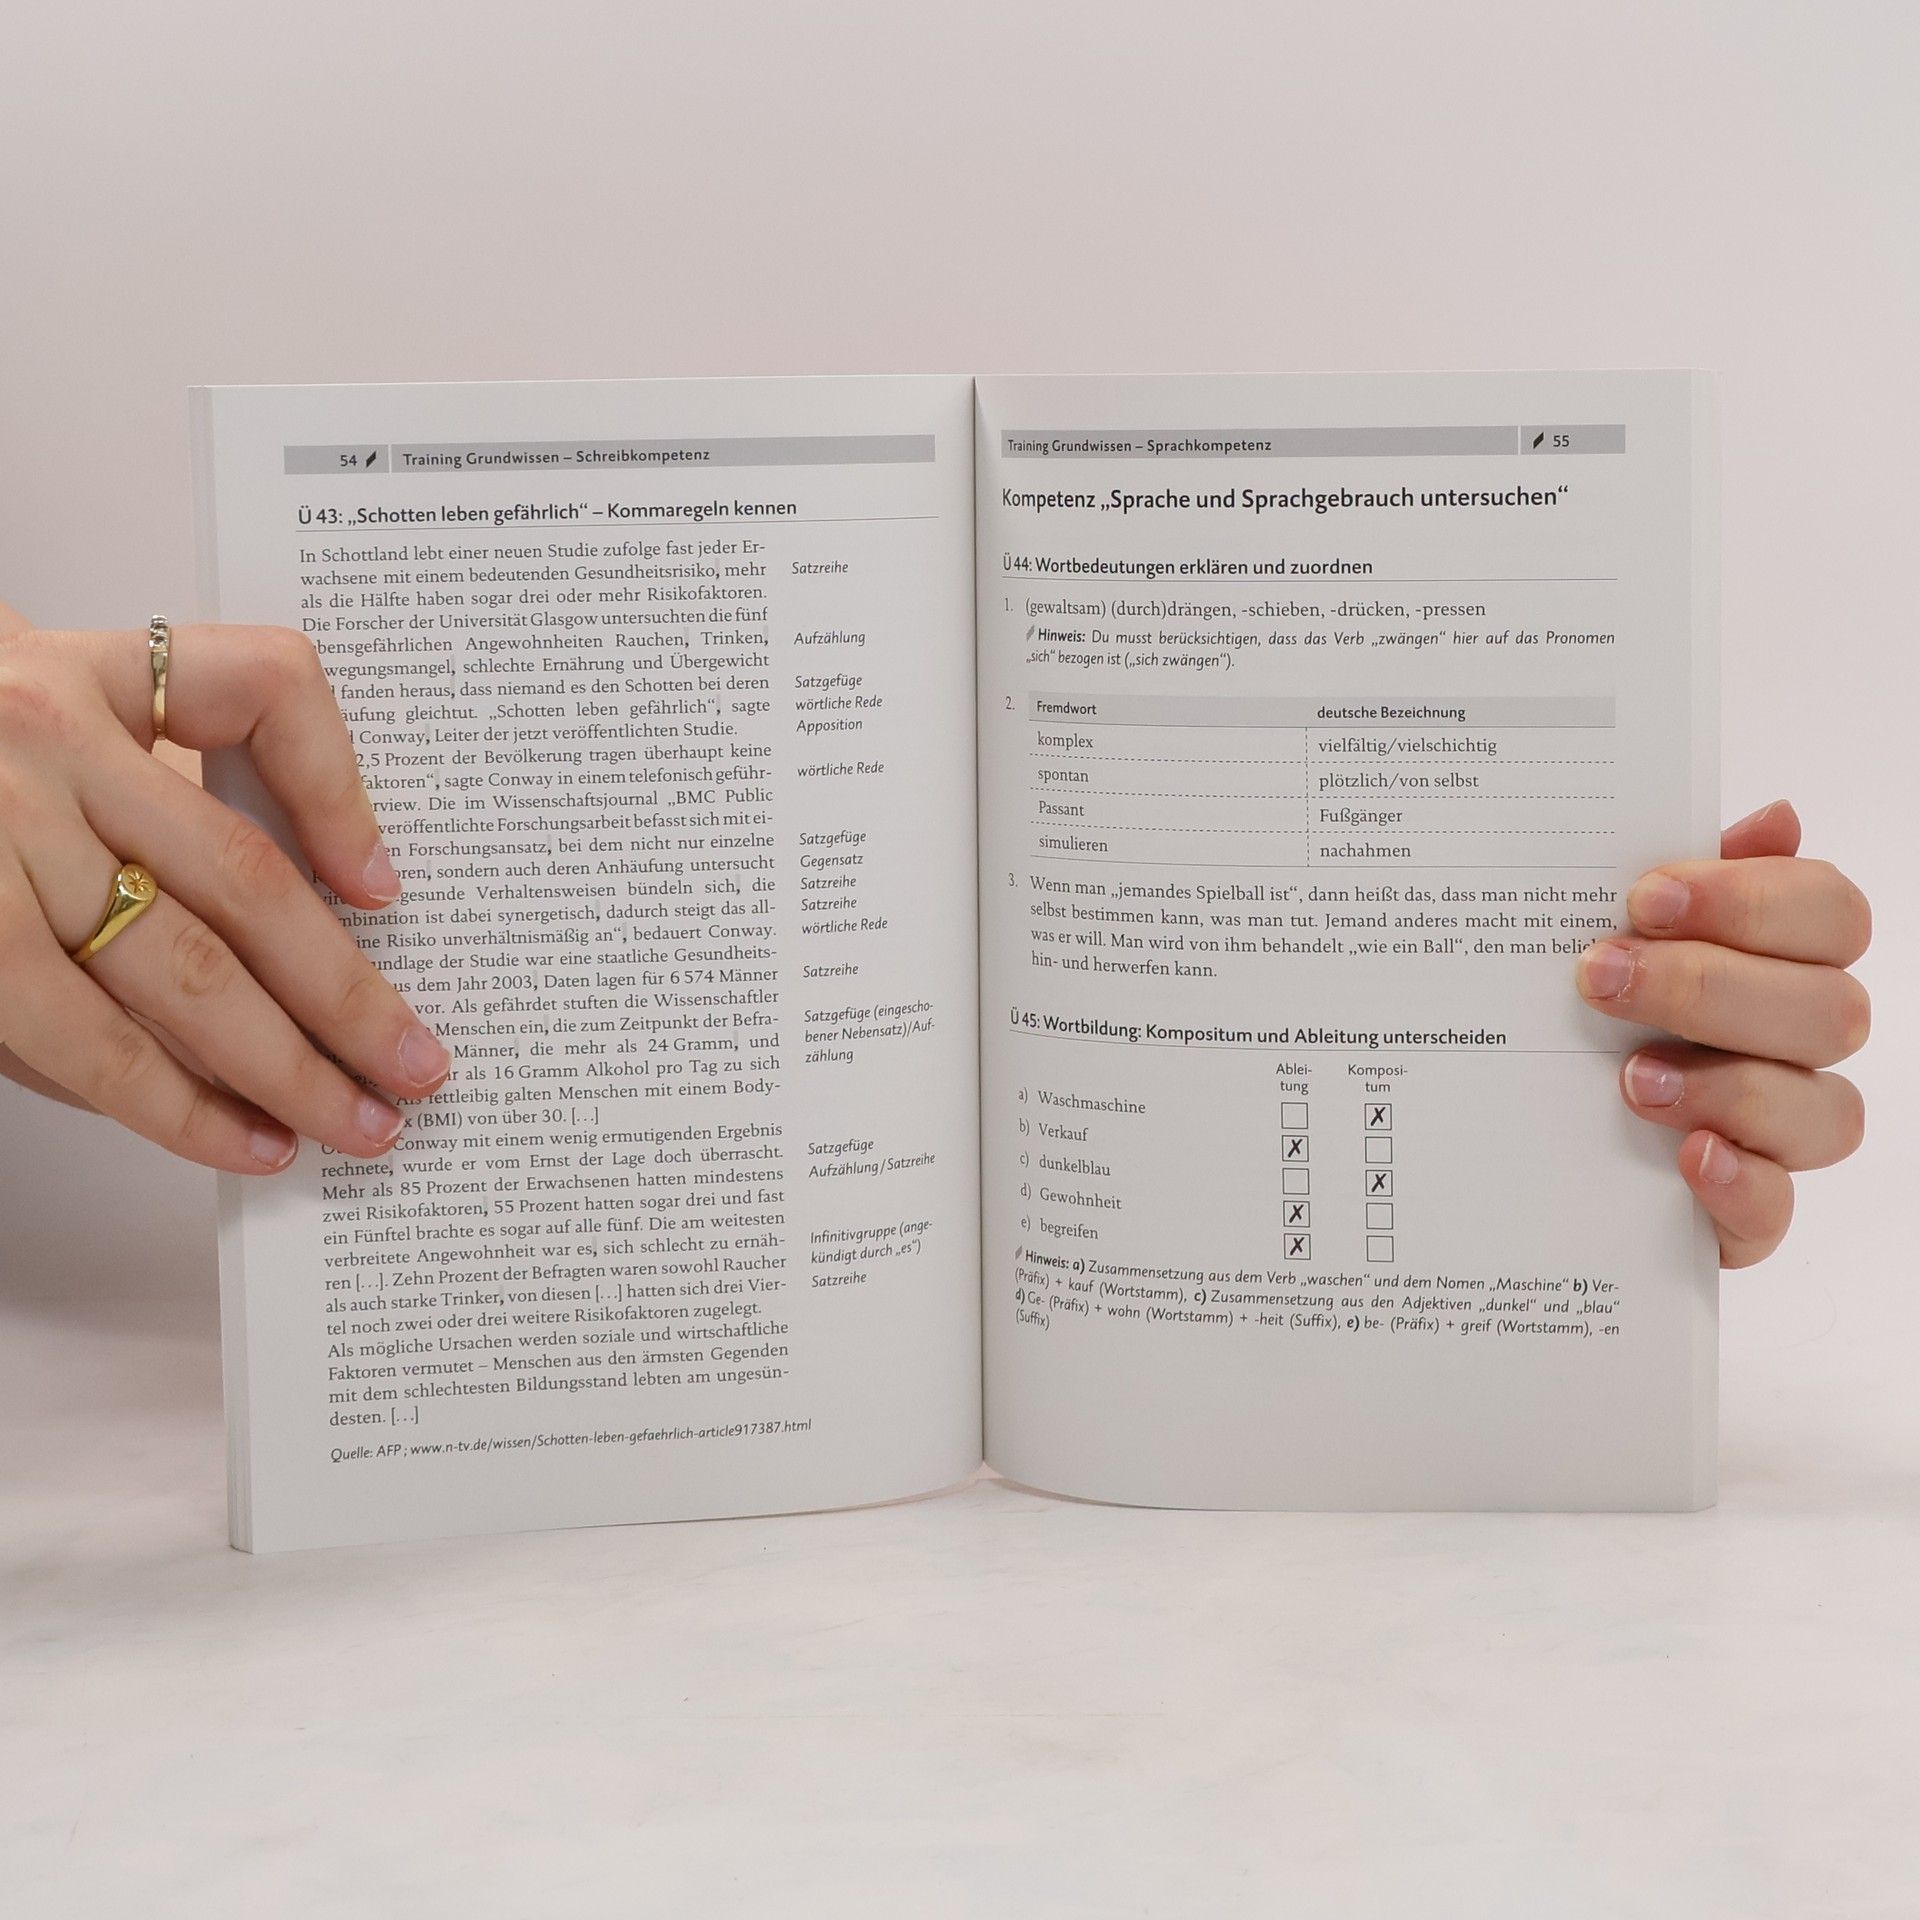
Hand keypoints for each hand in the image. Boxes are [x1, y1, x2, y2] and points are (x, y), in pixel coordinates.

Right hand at [0, 601, 448, 1171]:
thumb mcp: (79, 707)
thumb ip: (190, 769)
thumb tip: (348, 886)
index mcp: (94, 675)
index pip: (260, 693)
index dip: (340, 793)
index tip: (389, 892)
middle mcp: (40, 751)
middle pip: (237, 882)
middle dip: (343, 997)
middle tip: (412, 1071)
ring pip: (164, 979)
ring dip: (269, 1072)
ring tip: (338, 1126)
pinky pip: (70, 1041)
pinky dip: (158, 1099)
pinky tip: (223, 1133)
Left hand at [1576, 799, 1868, 1267]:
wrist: (1516, 1134)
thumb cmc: (1585, 1009)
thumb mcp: (1609, 932)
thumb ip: (1683, 878)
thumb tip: (1777, 818)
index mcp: (1779, 960)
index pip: (1829, 913)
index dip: (1751, 900)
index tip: (1646, 897)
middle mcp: (1795, 1044)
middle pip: (1829, 1010)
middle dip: (1711, 988)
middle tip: (1601, 977)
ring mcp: (1778, 1133)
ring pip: (1824, 1111)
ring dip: (1729, 1087)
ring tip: (1629, 1078)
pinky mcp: (1742, 1213)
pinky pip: (1775, 1209)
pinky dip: (1739, 1183)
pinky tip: (1688, 1158)